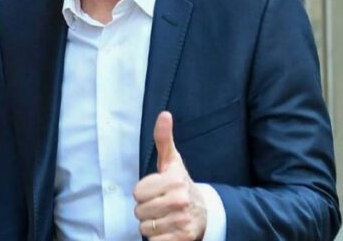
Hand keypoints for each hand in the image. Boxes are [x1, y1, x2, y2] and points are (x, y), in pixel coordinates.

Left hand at [133, 112, 206, 239]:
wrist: (205, 212)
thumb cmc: (181, 184)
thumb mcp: (172, 162)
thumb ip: (163, 139)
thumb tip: (164, 114)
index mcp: (175, 181)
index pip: (137, 192)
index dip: (143, 192)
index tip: (156, 190)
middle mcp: (180, 201)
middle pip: (139, 211)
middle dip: (146, 209)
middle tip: (160, 205)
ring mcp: (182, 221)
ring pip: (144, 228)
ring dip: (151, 225)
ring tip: (164, 217)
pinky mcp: (182, 238)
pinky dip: (157, 239)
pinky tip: (168, 230)